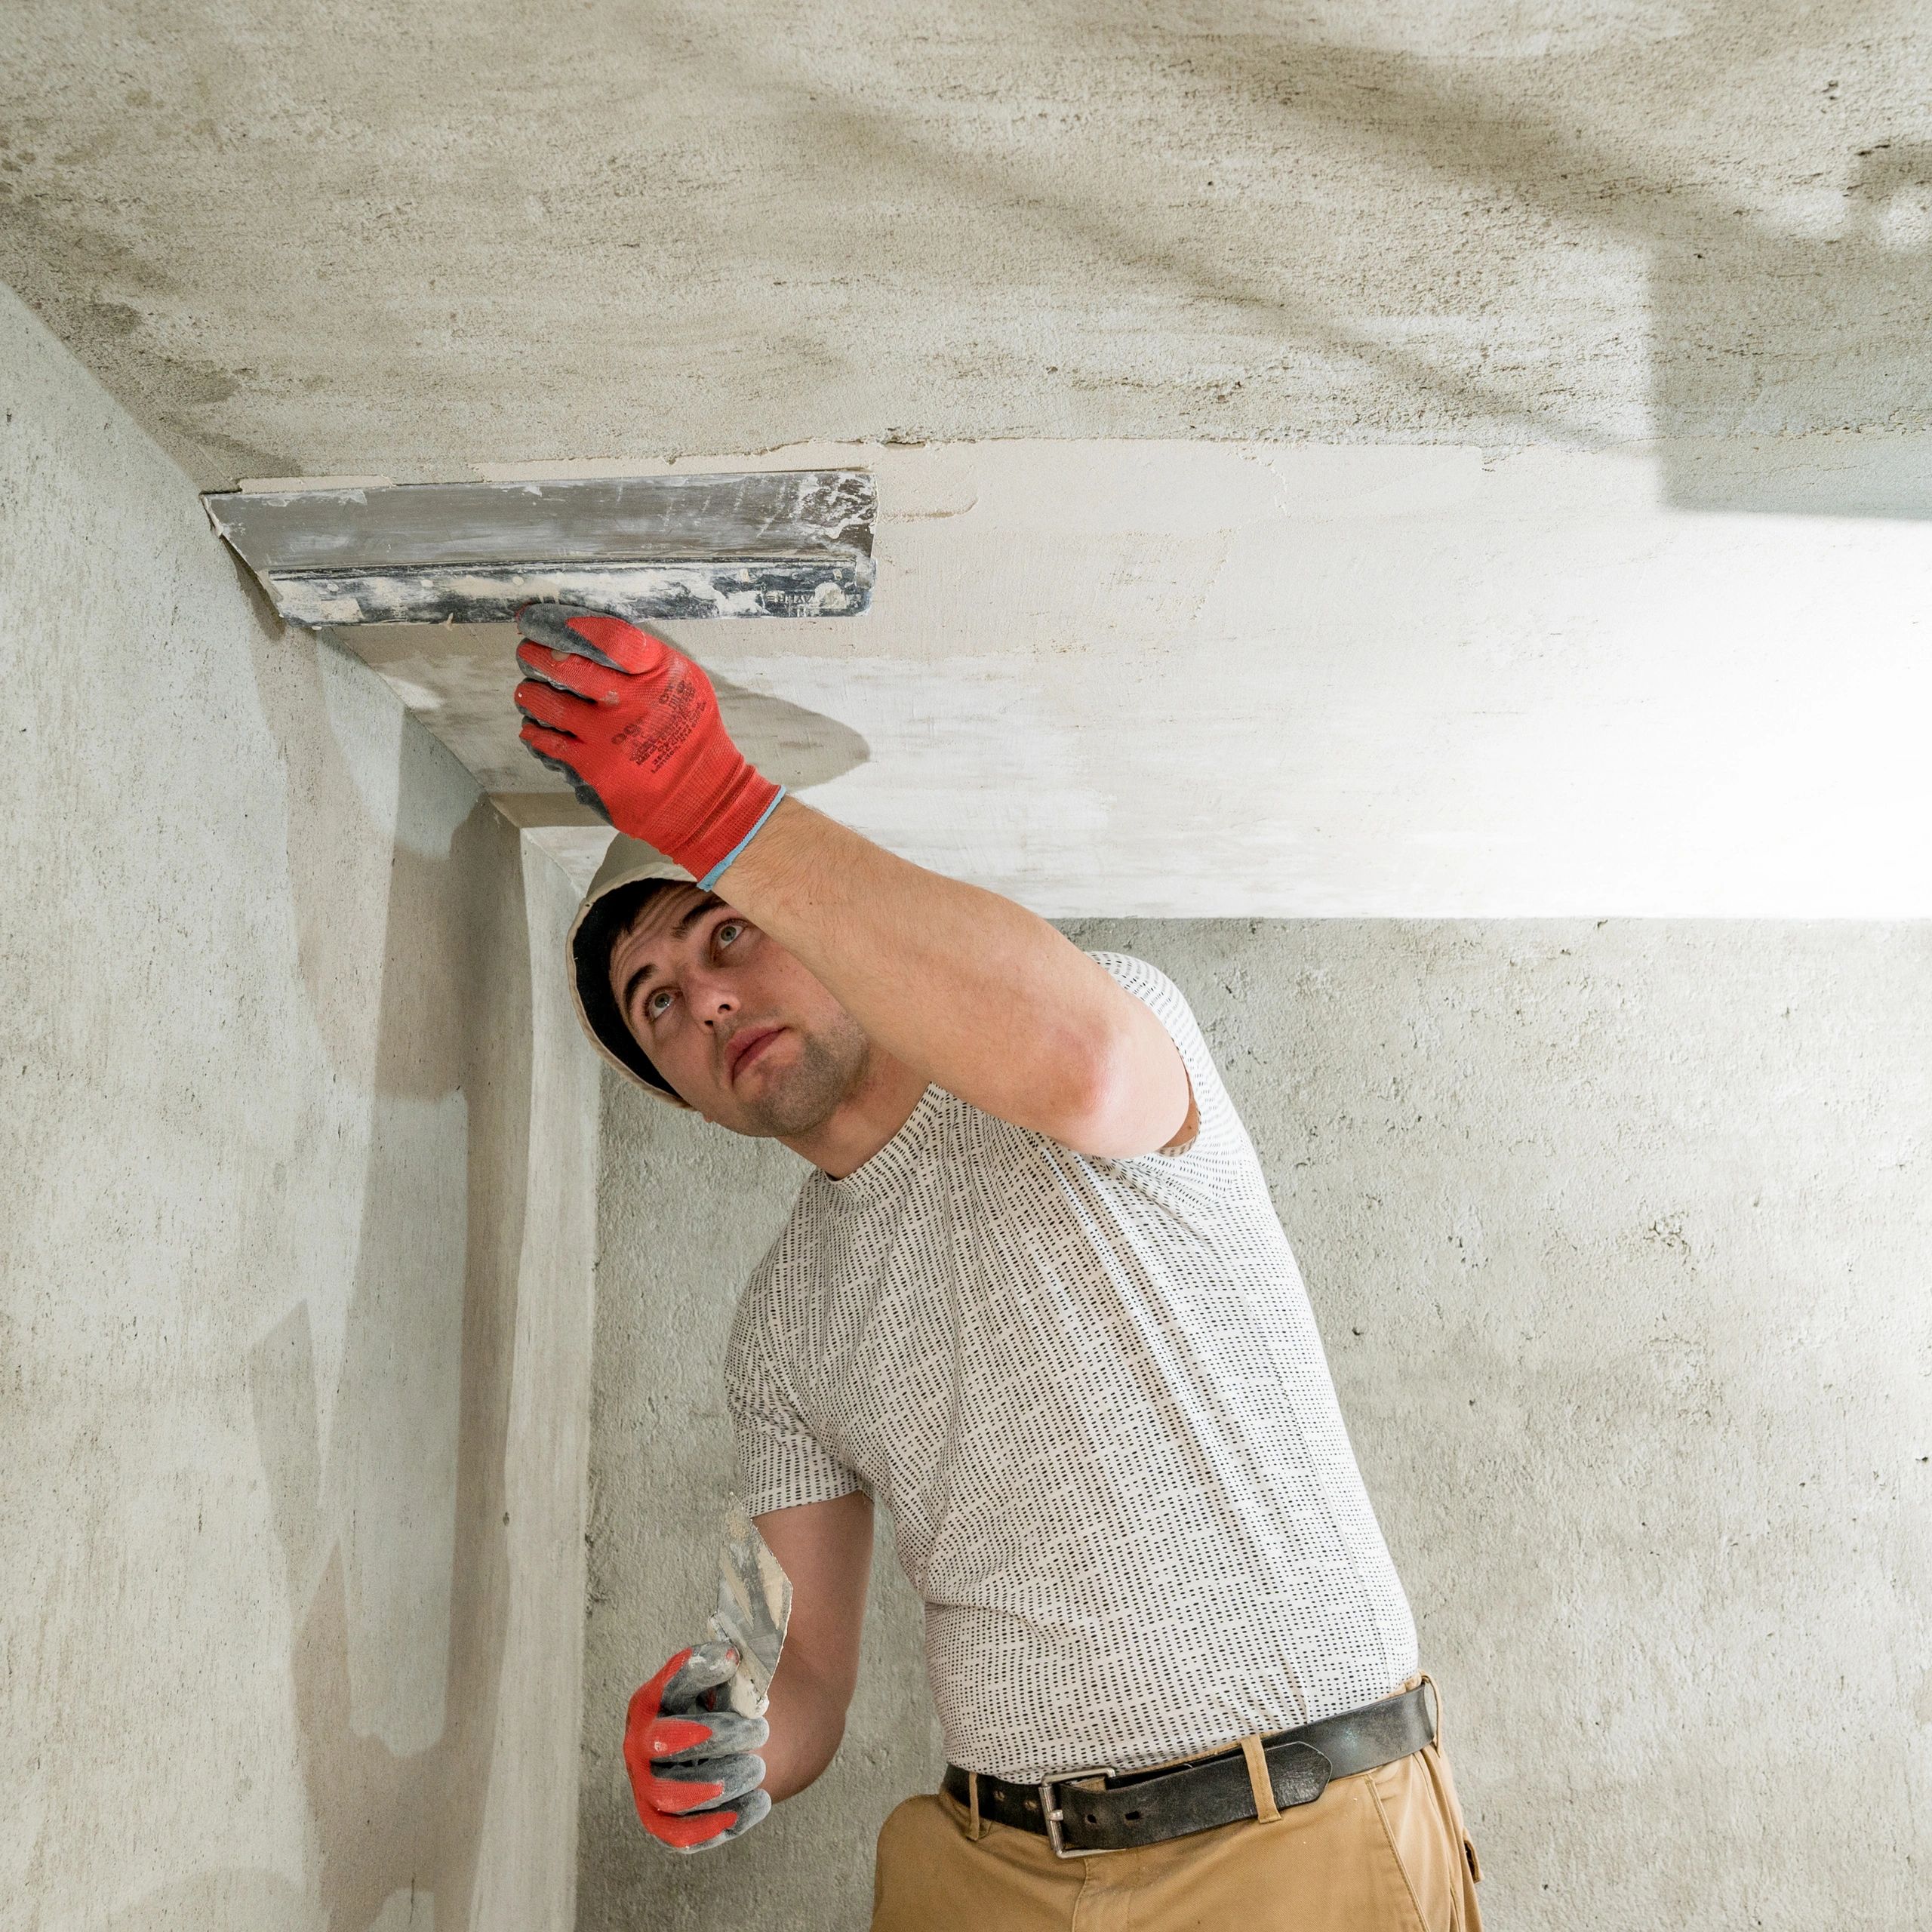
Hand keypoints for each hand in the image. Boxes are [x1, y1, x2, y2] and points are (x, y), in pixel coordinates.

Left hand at [512, 605, 783, 885]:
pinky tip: (531, 728)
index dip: (580, 625)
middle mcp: (630, 701)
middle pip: (569, 666)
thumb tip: (601, 638)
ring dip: (531, 693)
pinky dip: (535, 733)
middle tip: (526, 651)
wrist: (699, 794)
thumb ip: (649, 662)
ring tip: (526, 690)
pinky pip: (550, 743)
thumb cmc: (694, 734)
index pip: (613, 638)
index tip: (558, 621)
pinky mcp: (593, 765)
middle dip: (539, 655)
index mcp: (657, 675)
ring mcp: (607, 735)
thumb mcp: (687, 685)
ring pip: (550, 704)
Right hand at [622, 1640, 771, 1852]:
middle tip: (760, 1730)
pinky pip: (682, 1836)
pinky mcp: (665, 1823)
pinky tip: (760, 1801)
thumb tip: (731, 1657)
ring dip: (719, 1783)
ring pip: (670, 1796)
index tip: (732, 1660)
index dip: (696, 1672)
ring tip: (758, 1768)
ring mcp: (648, 1787)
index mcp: (650, 1700)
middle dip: (718, 1736)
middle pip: (663, 1743)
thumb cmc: (726, 1702)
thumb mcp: (727, 1674)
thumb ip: (728, 1661)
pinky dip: (720, 1824)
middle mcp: (640, 1744)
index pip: (666, 1685)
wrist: (732, 1744)